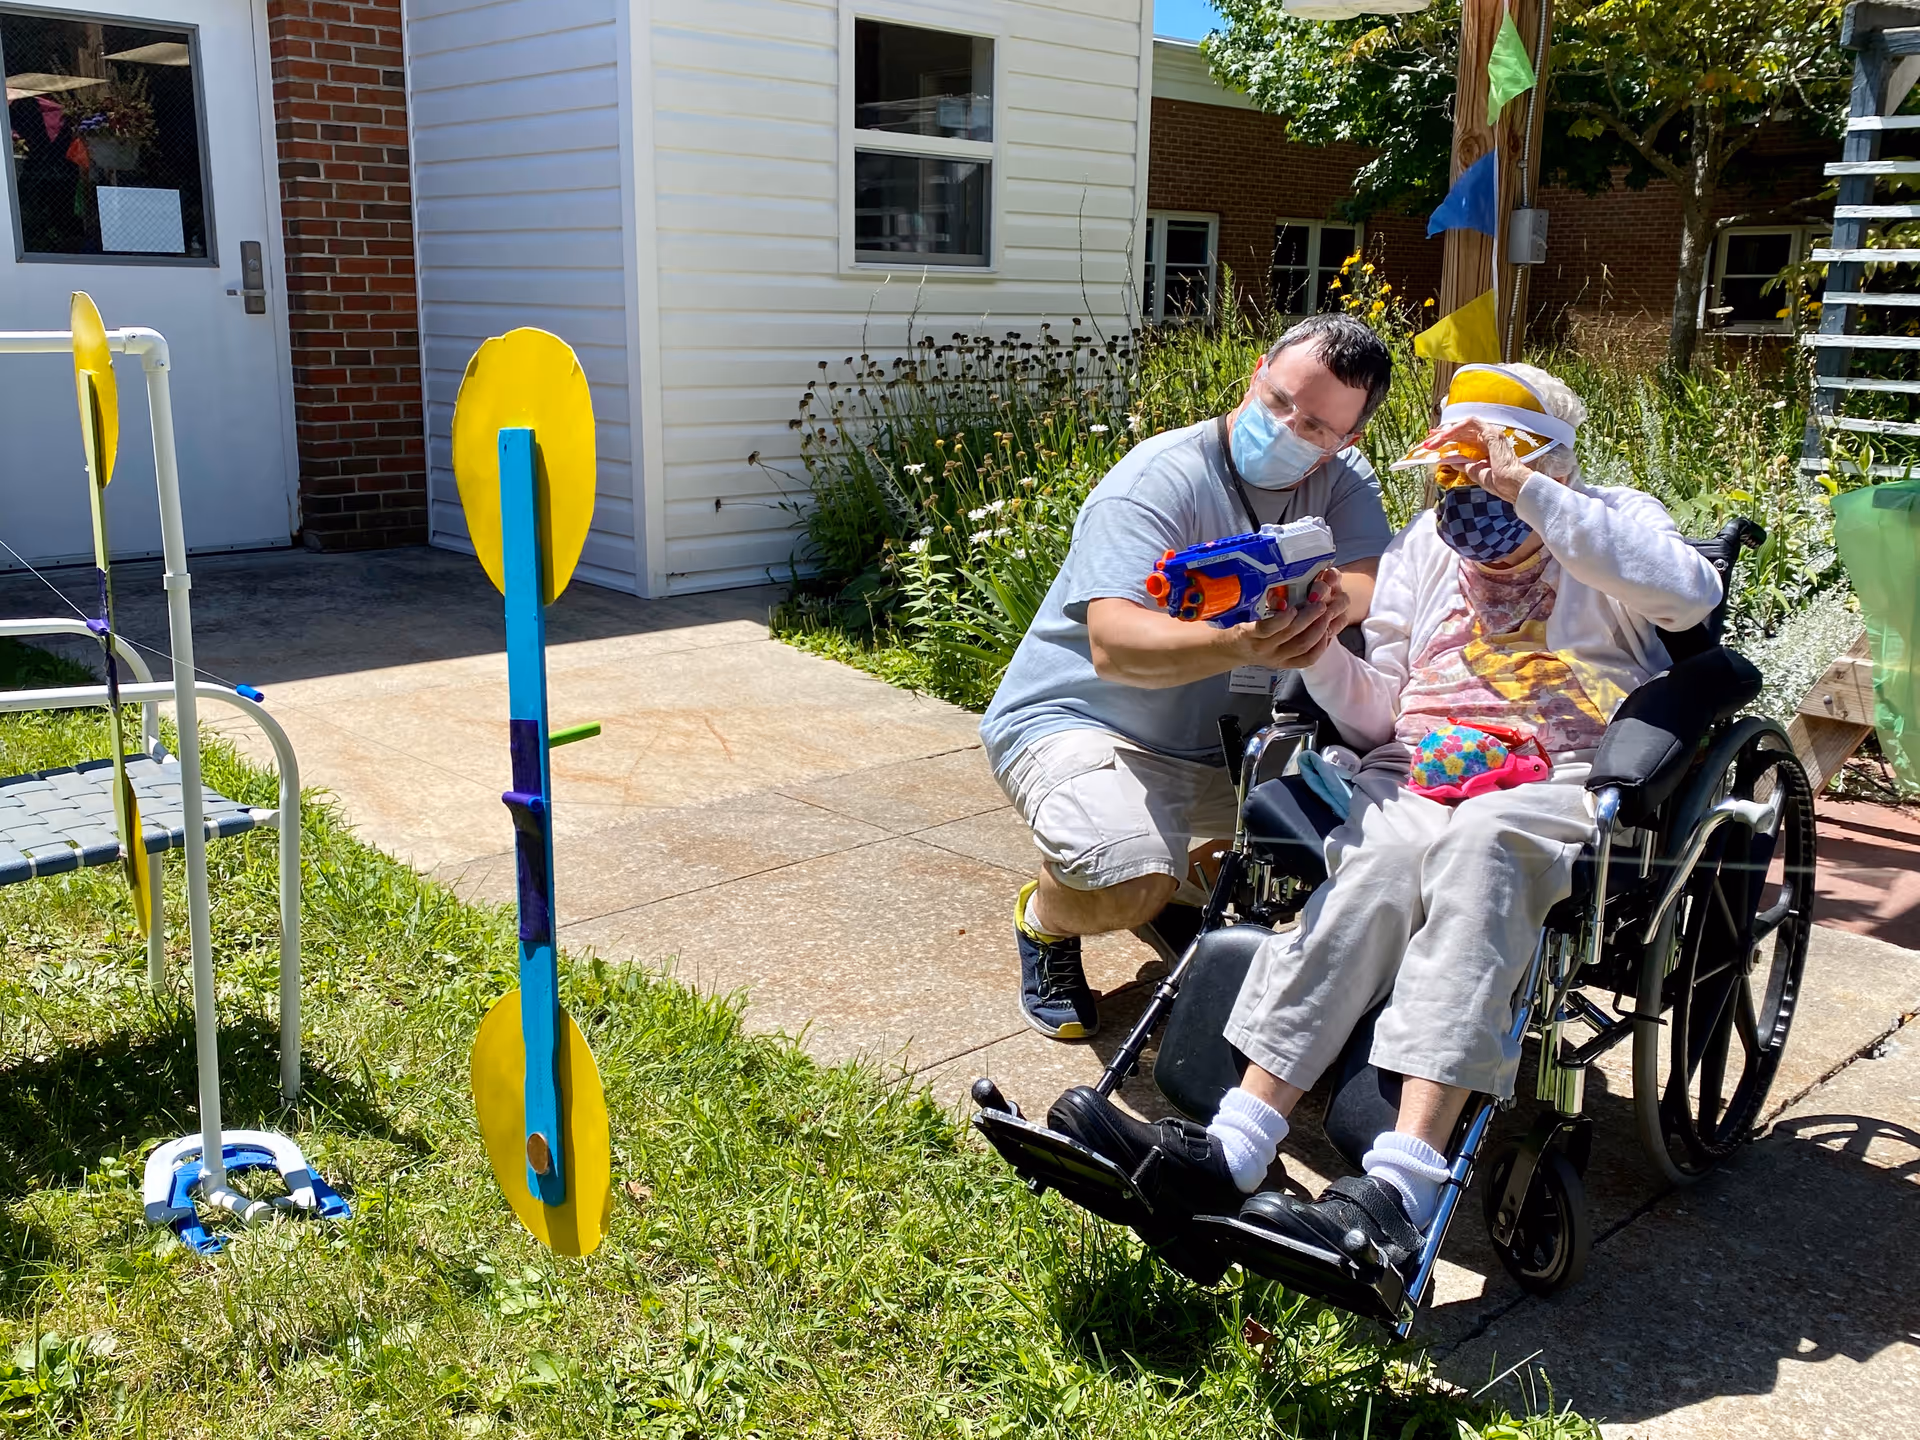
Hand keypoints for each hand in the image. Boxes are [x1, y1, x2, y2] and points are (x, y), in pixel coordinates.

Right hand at [1217, 567, 1349, 670]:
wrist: (1233, 648)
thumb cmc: (1239, 623)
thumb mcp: (1242, 611)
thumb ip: (1261, 604)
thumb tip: (1282, 600)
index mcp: (1248, 633)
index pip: (1266, 628)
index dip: (1283, 617)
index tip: (1293, 606)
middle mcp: (1263, 648)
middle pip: (1291, 634)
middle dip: (1309, 618)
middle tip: (1320, 604)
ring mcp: (1275, 659)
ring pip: (1303, 647)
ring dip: (1318, 630)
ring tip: (1326, 615)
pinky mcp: (1285, 665)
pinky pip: (1308, 659)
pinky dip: (1320, 646)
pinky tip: (1326, 633)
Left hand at [1435, 419, 1535, 503]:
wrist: (1512, 486)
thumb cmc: (1499, 482)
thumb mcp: (1475, 472)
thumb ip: (1464, 464)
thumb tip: (1451, 461)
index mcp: (1487, 446)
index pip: (1464, 438)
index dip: (1449, 438)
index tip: (1434, 442)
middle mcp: (1489, 437)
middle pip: (1462, 431)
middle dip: (1443, 435)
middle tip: (1428, 440)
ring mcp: (1491, 434)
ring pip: (1464, 426)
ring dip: (1447, 433)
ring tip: (1433, 441)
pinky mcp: (1491, 434)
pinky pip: (1470, 424)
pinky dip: (1456, 429)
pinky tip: (1445, 436)